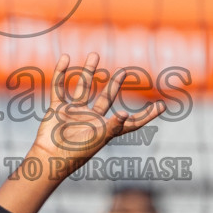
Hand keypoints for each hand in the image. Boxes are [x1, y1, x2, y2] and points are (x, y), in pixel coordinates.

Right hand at [30, 53, 166, 171]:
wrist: (50, 157)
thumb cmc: (76, 153)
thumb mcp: (98, 139)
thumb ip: (113, 126)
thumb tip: (125, 113)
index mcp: (106, 130)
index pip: (131, 122)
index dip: (146, 116)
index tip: (161, 106)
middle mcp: (91, 119)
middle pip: (106, 98)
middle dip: (114, 85)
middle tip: (124, 72)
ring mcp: (74, 113)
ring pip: (83, 88)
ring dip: (88, 72)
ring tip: (95, 55)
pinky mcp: (58, 109)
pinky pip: (59, 87)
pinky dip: (61, 73)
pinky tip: (66, 59)